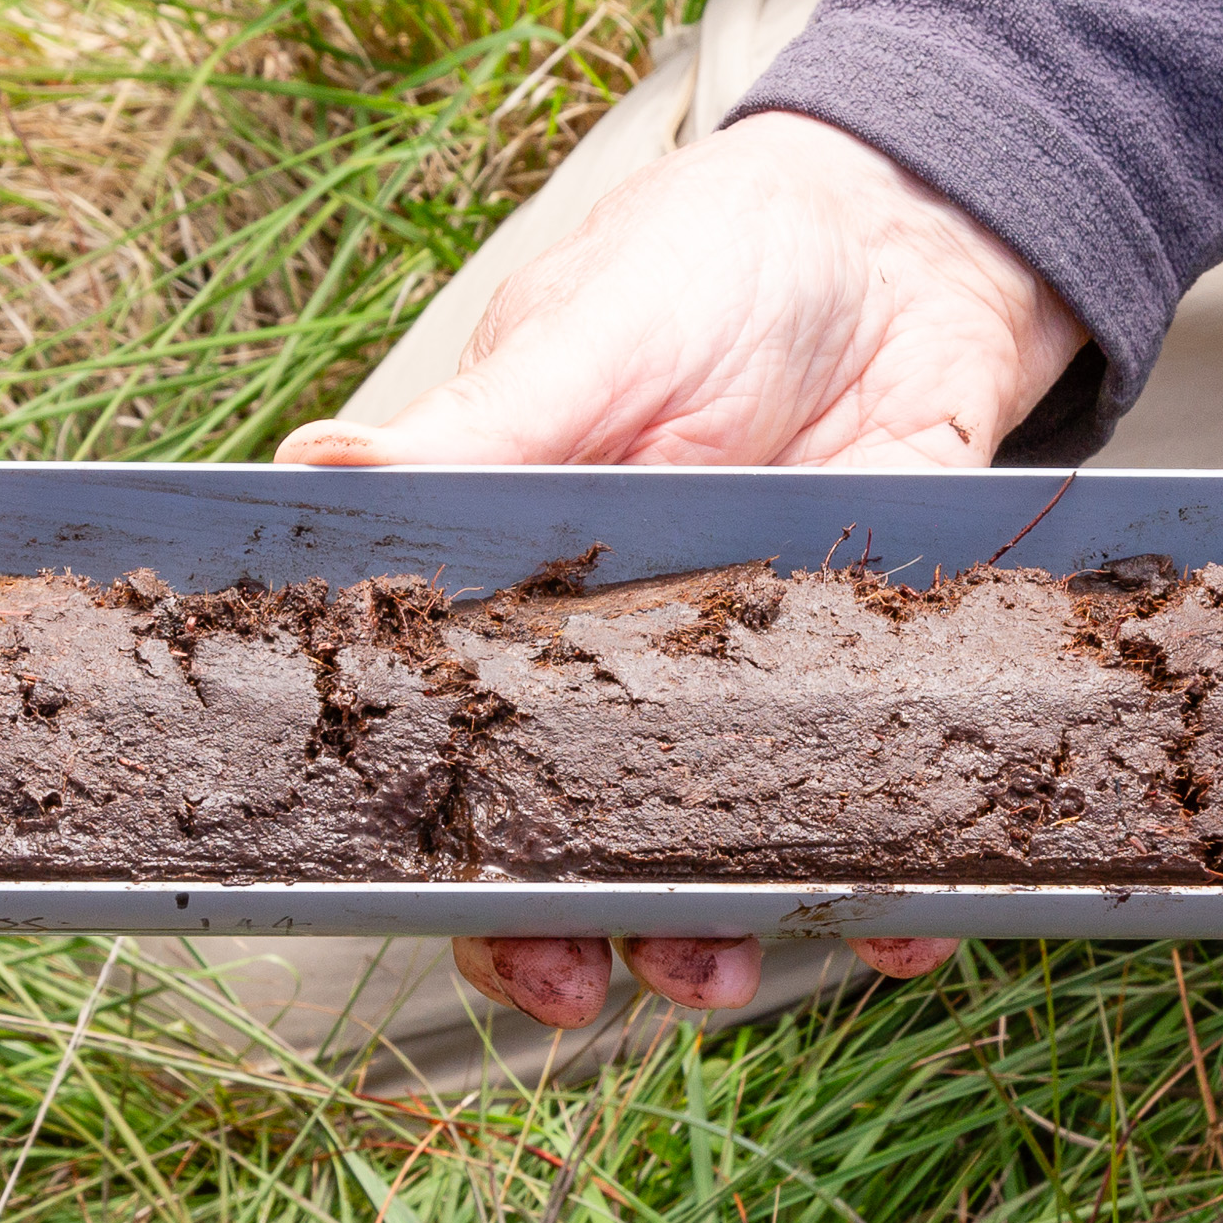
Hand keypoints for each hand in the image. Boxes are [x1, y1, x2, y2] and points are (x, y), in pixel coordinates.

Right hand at [281, 111, 1090, 1023]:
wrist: (913, 234)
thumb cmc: (716, 262)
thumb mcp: (589, 337)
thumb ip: (477, 429)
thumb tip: (310, 467)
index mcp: (512, 586)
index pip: (449, 742)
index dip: (444, 849)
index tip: (457, 913)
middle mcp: (617, 661)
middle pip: (568, 838)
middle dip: (568, 934)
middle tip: (580, 987)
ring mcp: (747, 679)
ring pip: (712, 849)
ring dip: (715, 930)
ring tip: (727, 967)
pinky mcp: (874, 675)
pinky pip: (874, 804)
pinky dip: (894, 882)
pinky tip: (904, 921)